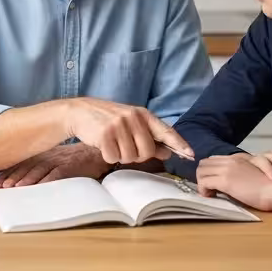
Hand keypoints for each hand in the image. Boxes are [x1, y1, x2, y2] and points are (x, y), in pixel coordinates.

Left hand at [0, 143, 111, 187]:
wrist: (103, 152)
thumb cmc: (84, 158)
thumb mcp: (64, 159)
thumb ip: (51, 166)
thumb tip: (35, 180)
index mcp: (49, 154)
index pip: (26, 163)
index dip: (11, 172)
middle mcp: (53, 156)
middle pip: (29, 166)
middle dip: (14, 177)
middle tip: (1, 187)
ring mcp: (62, 160)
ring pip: (39, 170)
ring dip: (26, 180)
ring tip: (14, 189)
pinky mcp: (72, 166)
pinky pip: (56, 174)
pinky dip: (45, 181)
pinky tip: (37, 188)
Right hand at [63, 98, 194, 164]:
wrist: (80, 112)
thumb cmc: (108, 120)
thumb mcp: (131, 124)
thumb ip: (150, 137)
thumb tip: (168, 152)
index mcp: (143, 114)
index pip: (165, 130)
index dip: (179, 143)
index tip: (191, 154)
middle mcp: (133, 118)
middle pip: (147, 151)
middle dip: (138, 155)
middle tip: (126, 147)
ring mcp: (119, 125)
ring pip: (130, 157)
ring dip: (121, 156)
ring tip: (113, 143)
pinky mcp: (105, 134)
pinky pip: (114, 158)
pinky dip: (109, 157)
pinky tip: (104, 145)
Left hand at [195, 153, 271, 211]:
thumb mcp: (254, 174)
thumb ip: (242, 173)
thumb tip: (233, 183)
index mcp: (238, 159)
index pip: (213, 160)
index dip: (210, 171)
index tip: (213, 184)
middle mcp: (231, 161)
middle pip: (204, 163)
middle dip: (202, 176)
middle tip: (209, 189)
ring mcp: (228, 169)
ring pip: (201, 171)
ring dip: (202, 183)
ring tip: (211, 194)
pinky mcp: (226, 180)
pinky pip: (204, 182)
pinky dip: (204, 190)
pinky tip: (212, 197)